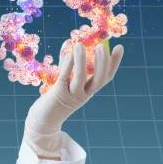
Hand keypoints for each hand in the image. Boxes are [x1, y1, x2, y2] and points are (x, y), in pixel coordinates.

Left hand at [24, 41, 123, 157]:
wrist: (43, 120)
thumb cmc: (55, 98)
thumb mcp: (66, 81)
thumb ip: (69, 65)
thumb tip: (71, 42)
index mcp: (89, 91)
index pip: (106, 78)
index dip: (114, 64)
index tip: (119, 47)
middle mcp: (84, 94)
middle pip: (99, 80)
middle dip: (103, 62)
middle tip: (103, 46)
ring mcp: (71, 95)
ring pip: (81, 78)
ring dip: (81, 61)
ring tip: (80, 45)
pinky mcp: (58, 93)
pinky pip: (64, 77)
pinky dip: (67, 65)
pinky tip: (69, 53)